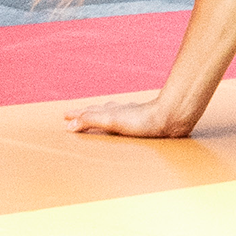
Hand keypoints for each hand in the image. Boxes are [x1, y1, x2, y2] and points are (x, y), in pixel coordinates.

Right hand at [65, 92, 198, 139]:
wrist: (171, 119)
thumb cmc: (143, 121)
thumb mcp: (111, 120)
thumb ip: (91, 121)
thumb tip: (69, 125)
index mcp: (111, 111)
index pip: (89, 112)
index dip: (77, 115)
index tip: (65, 115)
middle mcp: (121, 111)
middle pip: (100, 110)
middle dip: (86, 113)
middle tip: (75, 115)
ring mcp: (134, 116)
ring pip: (114, 113)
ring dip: (103, 115)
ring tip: (98, 116)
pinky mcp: (146, 124)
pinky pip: (128, 121)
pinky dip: (121, 122)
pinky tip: (128, 124)